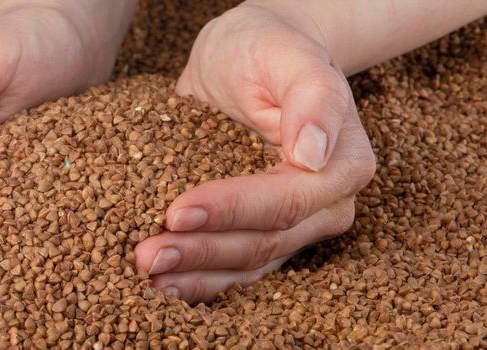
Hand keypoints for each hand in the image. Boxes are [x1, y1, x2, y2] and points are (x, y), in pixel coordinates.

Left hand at [133, 4, 376, 303]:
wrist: (250, 57)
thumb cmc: (266, 48)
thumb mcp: (284, 53)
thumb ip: (311, 95)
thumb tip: (313, 153)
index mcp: (341, 166)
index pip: (283, 202)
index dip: (230, 211)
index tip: (176, 212)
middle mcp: (325, 207)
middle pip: (262, 242)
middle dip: (201, 252)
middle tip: (147, 256)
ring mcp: (294, 227)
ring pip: (246, 264)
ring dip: (194, 275)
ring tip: (146, 275)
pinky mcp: (260, 234)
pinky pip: (233, 267)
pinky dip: (196, 280)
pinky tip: (159, 287)